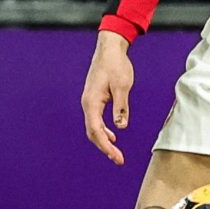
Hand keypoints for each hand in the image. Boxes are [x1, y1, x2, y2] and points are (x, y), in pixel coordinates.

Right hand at [81, 31, 133, 165]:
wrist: (109, 48)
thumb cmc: (116, 65)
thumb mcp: (122, 86)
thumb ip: (121, 107)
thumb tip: (121, 127)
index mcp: (92, 102)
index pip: (96, 130)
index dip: (105, 146)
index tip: (116, 157)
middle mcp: (87, 103)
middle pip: (93, 132)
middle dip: (104, 148)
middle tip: (119, 160)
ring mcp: (90, 101)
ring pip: (93, 127)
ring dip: (104, 141)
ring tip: (115, 153)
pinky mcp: (95, 98)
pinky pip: (96, 119)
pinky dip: (103, 130)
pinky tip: (112, 135)